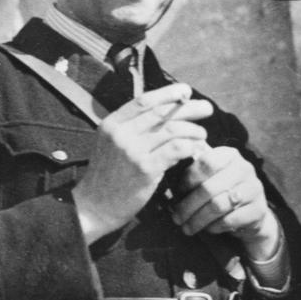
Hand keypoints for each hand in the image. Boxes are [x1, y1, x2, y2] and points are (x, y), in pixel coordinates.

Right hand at [72, 83, 212, 242]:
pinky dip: (190, 146)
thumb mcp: (111, 144)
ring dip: (193, 129)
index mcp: (111, 124)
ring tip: (202, 134)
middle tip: (207, 108)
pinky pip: (176, 149)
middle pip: (162, 112)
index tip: (186, 91)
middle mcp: (121, 134)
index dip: (168, 93)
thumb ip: (132, 128)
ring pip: (172, 129)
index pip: (144, 100)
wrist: (94, 208)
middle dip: (189, 107)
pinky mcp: (145, 169)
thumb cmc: (107, 175)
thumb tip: (168, 114)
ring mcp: (132, 151)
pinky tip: (195, 148)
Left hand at [170, 145, 280, 260]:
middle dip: (188, 206)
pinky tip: (207, 229)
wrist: (252, 212)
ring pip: (218, 206)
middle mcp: (244, 168)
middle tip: (177, 218)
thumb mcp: (211, 177)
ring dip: (198, 219)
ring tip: (187, 227)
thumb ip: (195, 174)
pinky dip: (214, 227)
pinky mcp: (258, 210)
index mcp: (230, 155)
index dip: (189, 179)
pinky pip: (229, 220)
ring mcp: (254, 188)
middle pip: (209, 188)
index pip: (206, 162)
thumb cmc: (223, 191)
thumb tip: (170, 184)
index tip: (177, 192)